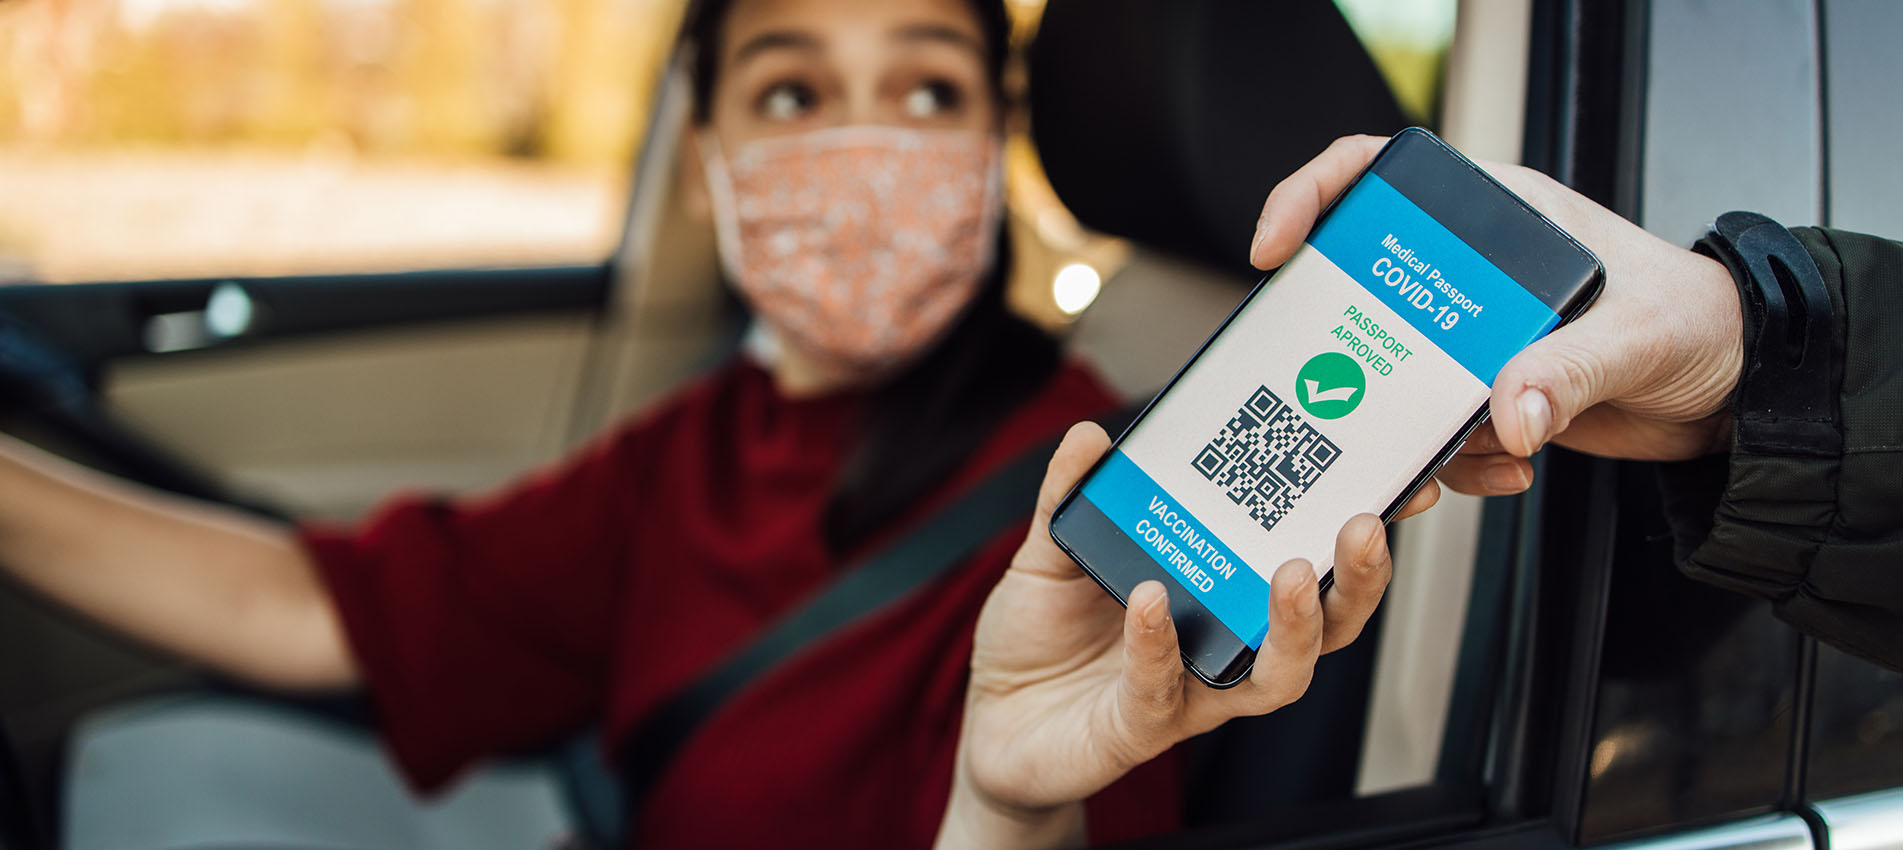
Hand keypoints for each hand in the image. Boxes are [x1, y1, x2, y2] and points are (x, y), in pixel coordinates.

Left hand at [935, 422, 1432, 848]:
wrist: (988, 723)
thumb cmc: (1040, 642)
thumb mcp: (1051, 553)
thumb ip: (1071, 495)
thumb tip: (1093, 436)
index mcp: (1217, 599)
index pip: (1310, 569)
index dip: (1357, 539)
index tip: (1396, 485)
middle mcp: (1221, 649)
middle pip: (1325, 628)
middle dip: (1358, 581)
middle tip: (1362, 527)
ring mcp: (1189, 694)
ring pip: (1275, 678)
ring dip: (1294, 626)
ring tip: (1294, 574)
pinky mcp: (1139, 728)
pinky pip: (1161, 689)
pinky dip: (1159, 643)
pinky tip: (1152, 601)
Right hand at [1250, 135, 1743, 496]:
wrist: (1741, 392)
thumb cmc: (1701, 322)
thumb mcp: (1640, 335)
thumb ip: (1570, 370)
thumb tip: (1506, 412)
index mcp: (1497, 220)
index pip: (1379, 178)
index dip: (1314, 197)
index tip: (1279, 247)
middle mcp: (1471, 278)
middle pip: (1364, 293)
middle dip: (1348, 352)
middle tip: (1339, 388)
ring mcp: (1475, 340)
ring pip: (1393, 378)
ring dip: (1408, 428)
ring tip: (1452, 455)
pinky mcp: (1490, 397)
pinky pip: (1438, 433)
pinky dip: (1459, 463)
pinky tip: (1506, 466)